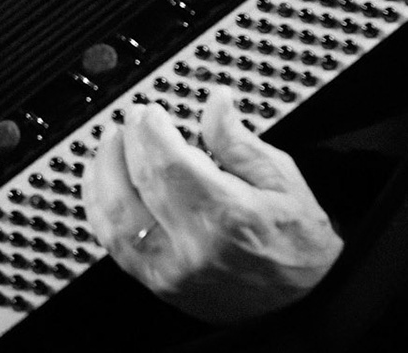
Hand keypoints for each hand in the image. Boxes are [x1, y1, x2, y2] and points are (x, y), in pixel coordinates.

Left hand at [85, 90, 342, 323]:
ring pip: (115, 218)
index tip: (149, 111)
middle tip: (131, 118)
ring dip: (103, 173)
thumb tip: (215, 102)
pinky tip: (103, 184)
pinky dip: (100, 210)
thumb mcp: (283, 180)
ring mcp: (171, 272)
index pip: (168, 164)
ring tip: (111, 143)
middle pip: (138, 185)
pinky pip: (114, 245)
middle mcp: (193, 248)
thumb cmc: (299, 243)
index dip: (150, 131)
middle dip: (127, 143)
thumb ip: (239, 142)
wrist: (306, 304)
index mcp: (228, 216)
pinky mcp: (159, 286)